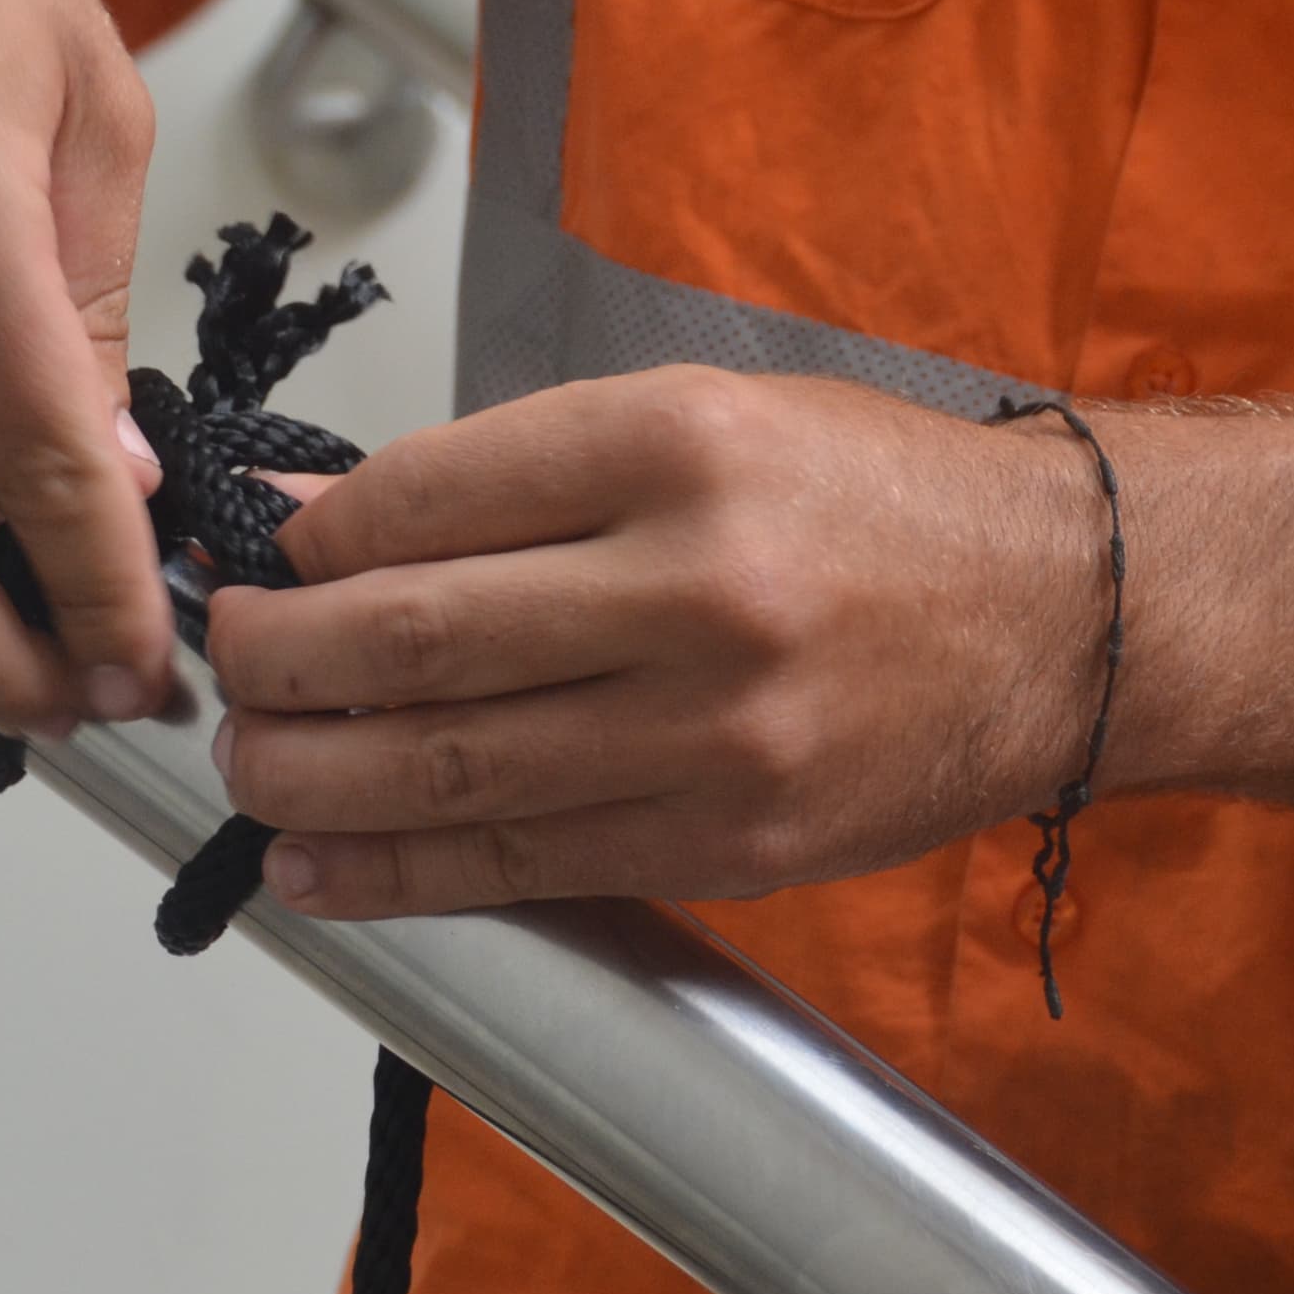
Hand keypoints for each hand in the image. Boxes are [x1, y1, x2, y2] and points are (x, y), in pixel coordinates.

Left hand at [206, 369, 1110, 916]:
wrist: (1064, 614)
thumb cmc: (883, 505)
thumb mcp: (713, 417)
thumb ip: (528, 472)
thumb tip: (334, 521)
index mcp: (678, 449)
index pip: (423, 497)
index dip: (309, 536)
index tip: (275, 553)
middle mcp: (693, 590)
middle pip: (411, 639)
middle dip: (277, 661)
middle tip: (229, 661)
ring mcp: (712, 734)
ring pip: (447, 770)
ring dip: (309, 779)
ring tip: (251, 766)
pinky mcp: (727, 843)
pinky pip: (524, 865)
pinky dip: (399, 875)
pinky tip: (321, 869)